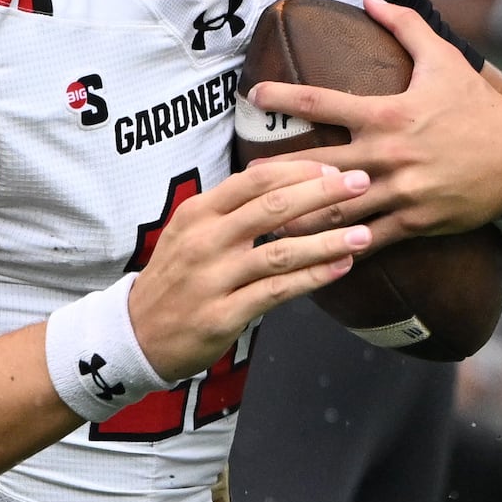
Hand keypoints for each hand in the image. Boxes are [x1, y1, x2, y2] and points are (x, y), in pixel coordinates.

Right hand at [123, 160, 372, 380]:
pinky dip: (312, 278)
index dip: (298, 170)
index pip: (254, 179)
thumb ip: (231, 211)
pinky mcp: (223, 314)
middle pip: (272, 208)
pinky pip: (277, 291)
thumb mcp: (191, 232)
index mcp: (198, 212)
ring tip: (363, 233)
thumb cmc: (176, 278)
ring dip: (327, 241)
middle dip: (322, 194)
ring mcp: (213, 278)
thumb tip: (287, 186)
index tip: (333, 167)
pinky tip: (339, 268)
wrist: (137, 333)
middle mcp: (205, 240)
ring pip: (280, 252)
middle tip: (361, 184)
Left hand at [250, 0, 501, 243]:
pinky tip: (309, 254)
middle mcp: (389, 155)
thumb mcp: (443, 59)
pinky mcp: (414, 223)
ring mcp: (401, 193)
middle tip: (242, 171)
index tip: (253, 95)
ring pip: (338, 209)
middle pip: (320, 164)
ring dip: (298, 215)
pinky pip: (367, 240)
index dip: (285, 97)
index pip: (325, 102)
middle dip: (278, 169)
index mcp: (389, 113)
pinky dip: (336, 247)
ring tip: (263, 218)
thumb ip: (404, 26)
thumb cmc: (477, 107)